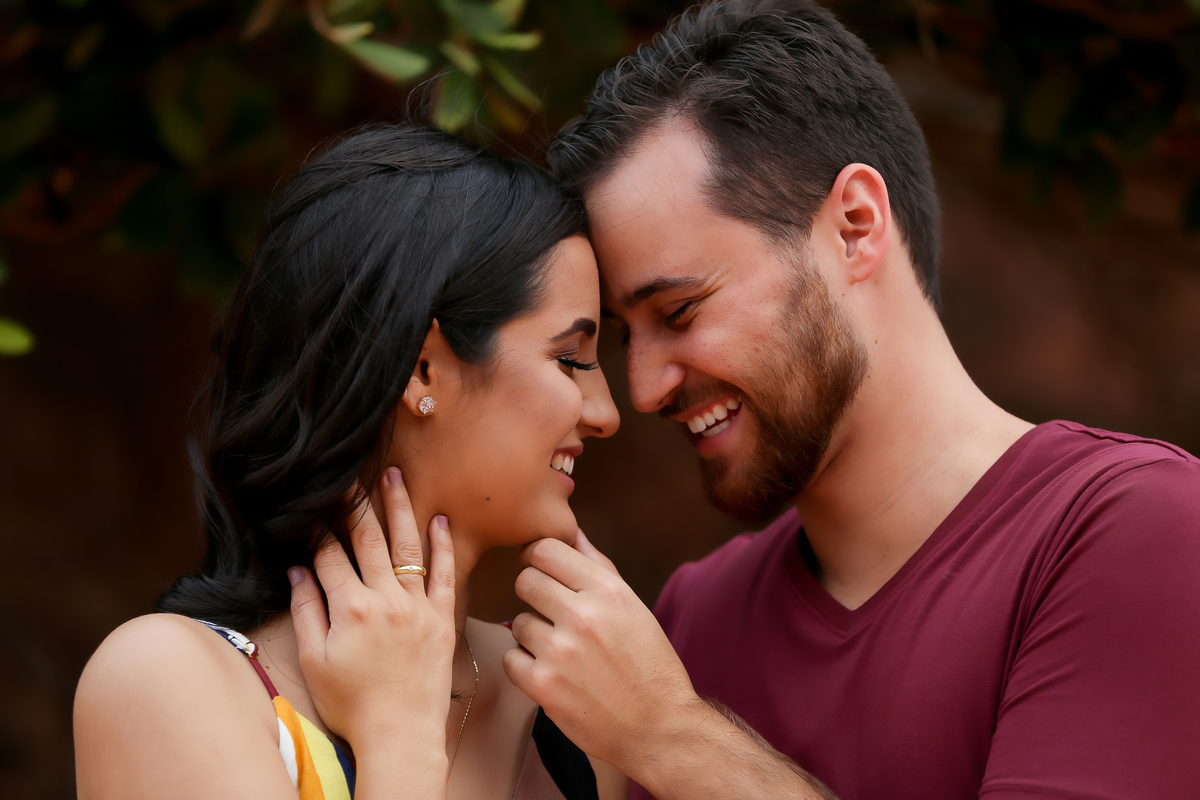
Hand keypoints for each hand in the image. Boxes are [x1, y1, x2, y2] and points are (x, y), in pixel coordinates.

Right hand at [290, 467, 455, 761]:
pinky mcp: (442, 619)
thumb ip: (306, 610)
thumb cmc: (352, 703)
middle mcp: (386, 599)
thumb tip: (297, 570)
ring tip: (395, 476)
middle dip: (357, 504)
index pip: (330, 556)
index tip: (314, 507)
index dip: (319, 530)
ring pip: (408, 546)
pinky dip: (443, 545)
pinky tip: (440, 520)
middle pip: (369, 540)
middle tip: (352, 474)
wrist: (400, 734)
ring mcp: (418, 607)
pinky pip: (445, 574)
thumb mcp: (314, 660)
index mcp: (350, 608)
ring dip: (400, 508)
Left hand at [502, 532, 703, 775]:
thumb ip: (598, 566)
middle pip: (525, 580)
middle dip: (534, 595)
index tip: (540, 570)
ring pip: (517, 622)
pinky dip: (525, 666)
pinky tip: (552, 673)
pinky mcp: (542, 685)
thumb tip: (572, 531)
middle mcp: (583, 615)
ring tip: (561, 651)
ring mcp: (560, 651)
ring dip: (533, 635)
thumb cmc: (649, 664)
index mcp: (608, 591)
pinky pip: (511, 658)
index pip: (545, 550)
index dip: (537, 558)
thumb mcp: (633, 607)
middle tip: (551, 614)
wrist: (658, 727)